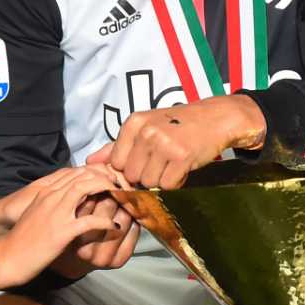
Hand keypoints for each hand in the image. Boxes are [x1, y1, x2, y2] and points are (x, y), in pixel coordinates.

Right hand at [0, 167, 136, 286]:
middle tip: (123, 188)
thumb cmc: (24, 239)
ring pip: (88, 189)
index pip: (77, 171)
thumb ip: (55, 203)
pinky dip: (106, 222)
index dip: (98, 172)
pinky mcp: (62, 231)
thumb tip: (77, 200)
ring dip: (108, 193)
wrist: (7, 257)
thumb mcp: (39, 214)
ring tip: (122, 201)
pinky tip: (115, 227)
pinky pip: (90, 220)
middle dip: (107, 178)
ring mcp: (56, 212)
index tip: (112, 180)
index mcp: (46, 191)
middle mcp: (52, 196)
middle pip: (85, 175)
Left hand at [89, 94, 264, 188]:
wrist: (215, 119)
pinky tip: (182, 167)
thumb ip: (116, 146)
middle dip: (146, 174)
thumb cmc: (178, 125)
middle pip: (132, 175)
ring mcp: (164, 144)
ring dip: (162, 179)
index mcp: (133, 123)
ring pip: (149, 183)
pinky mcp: (182, 157)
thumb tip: (90, 160)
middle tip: (162, 160)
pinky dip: (176, 181)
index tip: (146, 158)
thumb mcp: (145, 128)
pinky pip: (168, 185)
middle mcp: (146, 132)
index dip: (131, 167)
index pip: (116, 163)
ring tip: (173, 162)